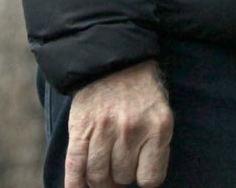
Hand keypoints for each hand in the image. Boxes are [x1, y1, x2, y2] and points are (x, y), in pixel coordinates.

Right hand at [65, 60, 171, 187]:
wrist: (114, 58)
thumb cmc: (141, 91)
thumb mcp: (161, 113)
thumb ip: (155, 146)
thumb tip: (140, 180)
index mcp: (158, 128)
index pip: (150, 179)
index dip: (143, 177)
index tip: (139, 169)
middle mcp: (131, 131)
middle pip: (122, 178)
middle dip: (121, 175)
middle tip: (119, 162)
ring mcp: (104, 130)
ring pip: (99, 177)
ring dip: (100, 179)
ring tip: (102, 170)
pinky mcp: (80, 128)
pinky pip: (75, 166)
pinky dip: (74, 184)